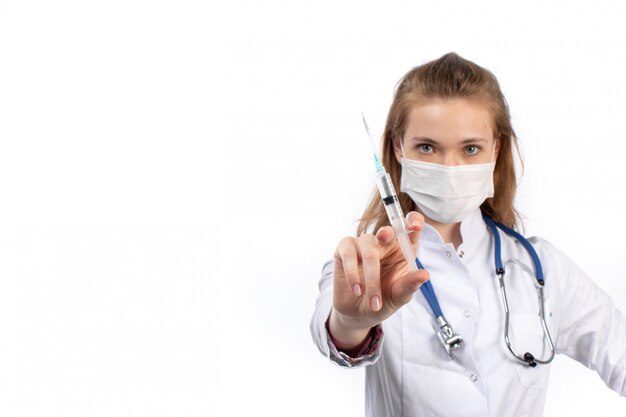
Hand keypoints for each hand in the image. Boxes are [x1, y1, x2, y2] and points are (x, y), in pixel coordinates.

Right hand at [329, 211, 429, 348]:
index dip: (414, 221)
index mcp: (403, 250)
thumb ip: (409, 285)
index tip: (416, 226)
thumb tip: (424, 274)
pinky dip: (353, 273)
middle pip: (387, 230)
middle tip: (386, 236)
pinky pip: (348, 253)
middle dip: (387, 232)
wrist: (358, 315)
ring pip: (368, 249)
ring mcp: (363, 244)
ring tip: (373, 302)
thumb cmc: (383, 301)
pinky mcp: (345, 249)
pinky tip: (357, 290)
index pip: (410, 229)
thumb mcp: (399, 296)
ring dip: (371, 277)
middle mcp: (384, 243)